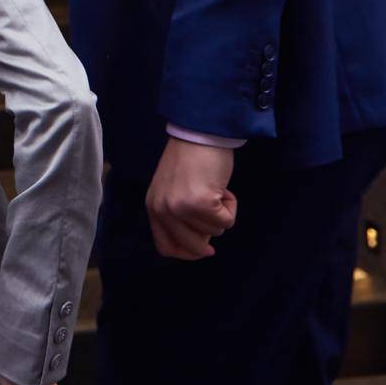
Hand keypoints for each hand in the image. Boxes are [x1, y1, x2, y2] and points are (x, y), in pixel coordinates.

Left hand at [146, 137, 237, 259]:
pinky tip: (223, 187)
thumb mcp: (174, 191)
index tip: (205, 249)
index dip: (188, 252)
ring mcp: (180, 207)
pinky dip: (232, 206)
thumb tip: (201, 243)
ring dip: (222, 214)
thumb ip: (179, 215)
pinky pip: (226, 221)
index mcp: (154, 207)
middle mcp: (163, 210)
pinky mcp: (200, 203)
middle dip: (210, 234)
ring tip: (216, 190)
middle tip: (217, 213)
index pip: (165, 247)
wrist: (200, 132)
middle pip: (191, 246)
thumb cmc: (191, 159)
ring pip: (213, 232)